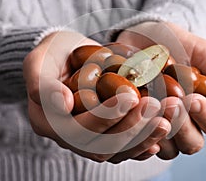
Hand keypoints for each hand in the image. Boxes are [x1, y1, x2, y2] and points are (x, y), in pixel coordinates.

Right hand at [23, 31, 170, 162]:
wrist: (65, 57)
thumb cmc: (52, 55)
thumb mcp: (38, 60)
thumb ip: (42, 82)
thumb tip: (62, 103)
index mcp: (48, 122)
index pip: (78, 130)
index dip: (105, 117)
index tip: (129, 95)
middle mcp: (67, 137)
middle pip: (101, 146)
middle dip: (131, 128)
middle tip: (156, 105)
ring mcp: (87, 138)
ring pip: (117, 151)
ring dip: (143, 137)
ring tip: (166, 119)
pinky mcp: (103, 135)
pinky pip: (125, 148)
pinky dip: (144, 142)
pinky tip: (162, 131)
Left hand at [116, 21, 205, 158]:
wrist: (141, 38)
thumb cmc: (175, 44)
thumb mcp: (201, 51)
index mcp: (205, 108)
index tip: (192, 97)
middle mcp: (184, 123)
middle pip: (192, 143)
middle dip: (182, 125)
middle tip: (170, 101)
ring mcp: (160, 128)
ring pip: (169, 150)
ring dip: (160, 131)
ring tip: (150, 106)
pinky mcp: (139, 127)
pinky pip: (141, 146)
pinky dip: (139, 138)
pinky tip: (135, 122)